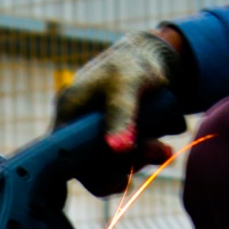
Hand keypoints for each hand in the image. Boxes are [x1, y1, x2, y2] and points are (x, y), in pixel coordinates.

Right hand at [55, 29, 184, 195]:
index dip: (89, 167)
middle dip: (124, 164)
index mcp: (67, 114)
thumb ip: (122, 114)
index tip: (123, 161)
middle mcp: (73, 131)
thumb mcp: (128, 84)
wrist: (147, 58)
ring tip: (163, 149)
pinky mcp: (108, 145)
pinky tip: (161, 152)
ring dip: (138, 162)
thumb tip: (117, 149)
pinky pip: (119, 165)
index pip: (65, 155)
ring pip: (106, 169)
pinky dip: (142, 160)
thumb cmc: (132, 65)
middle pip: (86, 168)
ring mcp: (90, 140)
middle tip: (156, 149)